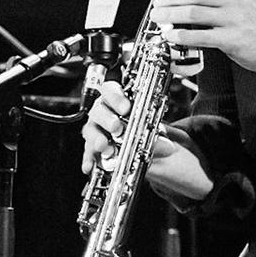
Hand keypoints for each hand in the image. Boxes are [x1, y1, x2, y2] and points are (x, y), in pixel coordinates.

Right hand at [80, 81, 211, 201]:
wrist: (138, 145)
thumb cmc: (140, 128)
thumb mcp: (151, 129)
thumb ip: (157, 135)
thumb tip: (167, 146)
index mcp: (116, 100)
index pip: (111, 90)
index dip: (116, 97)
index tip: (126, 108)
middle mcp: (103, 112)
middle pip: (99, 110)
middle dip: (108, 119)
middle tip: (117, 128)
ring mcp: (95, 129)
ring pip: (91, 130)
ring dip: (97, 139)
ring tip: (105, 147)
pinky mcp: (92, 148)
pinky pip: (88, 153)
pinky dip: (89, 160)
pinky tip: (90, 166)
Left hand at [150, 0, 255, 79]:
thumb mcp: (249, 3)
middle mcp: (237, 1)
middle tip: (159, 5)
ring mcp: (235, 20)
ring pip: (193, 11)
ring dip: (171, 15)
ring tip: (159, 19)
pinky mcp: (232, 39)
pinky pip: (200, 35)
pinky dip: (181, 35)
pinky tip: (172, 36)